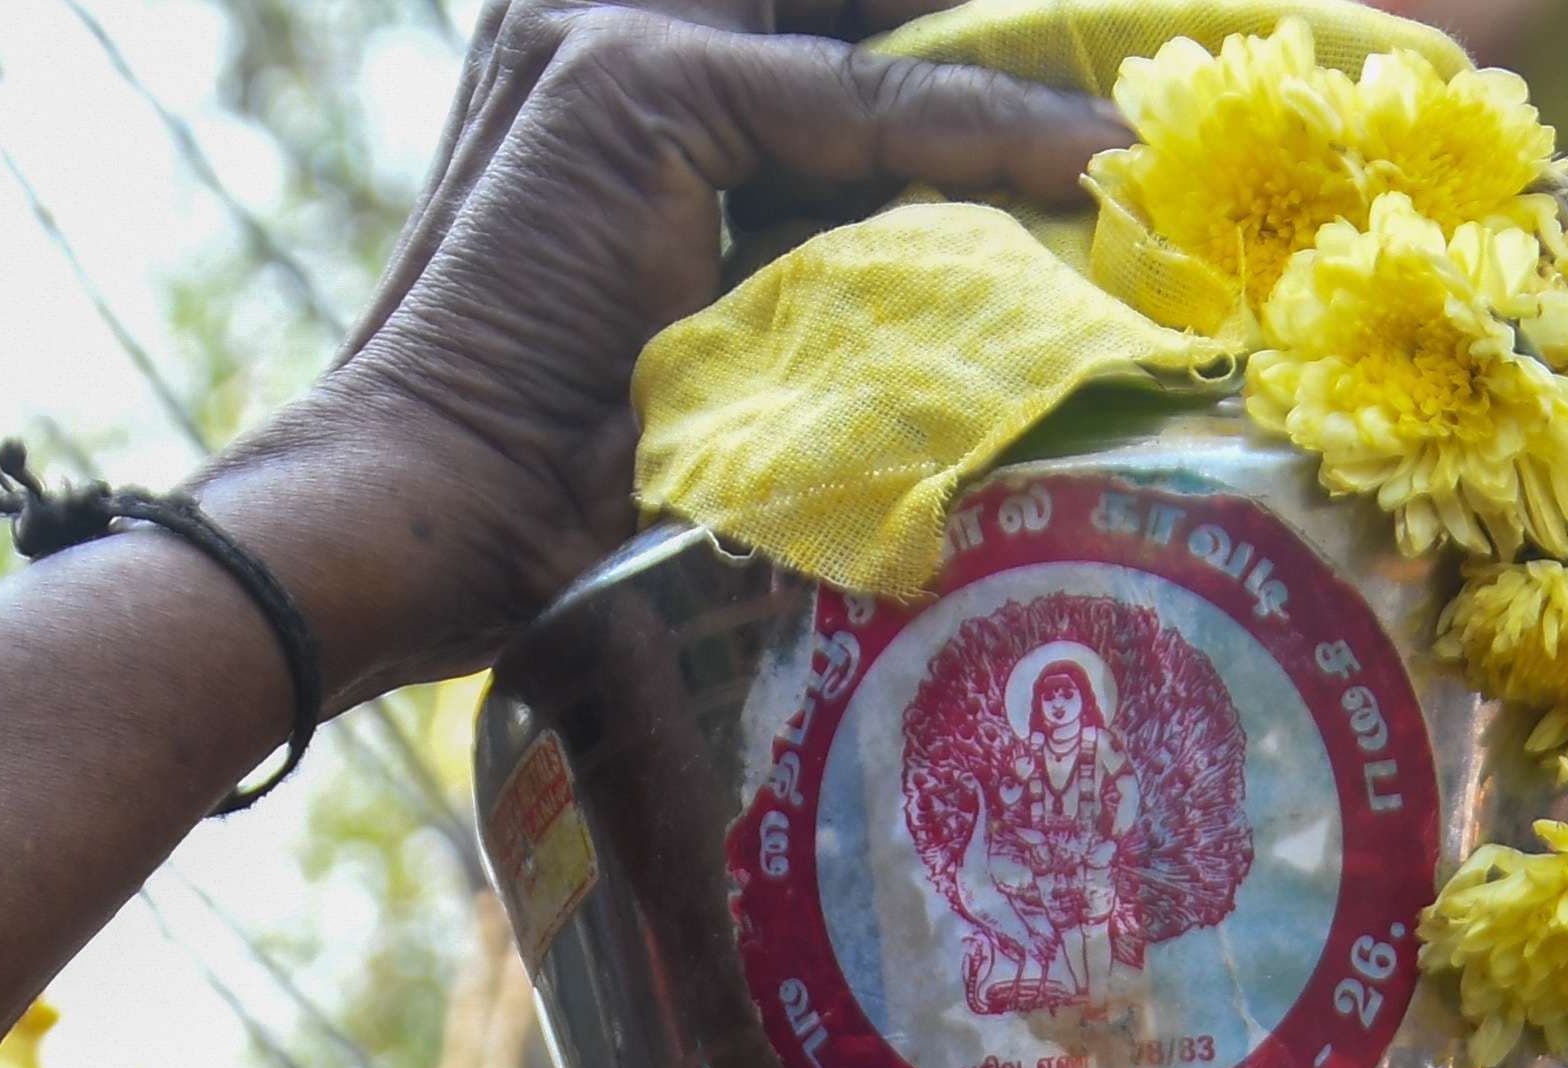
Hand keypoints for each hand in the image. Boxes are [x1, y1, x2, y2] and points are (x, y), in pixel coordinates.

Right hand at [205, 0, 1123, 697]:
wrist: (423, 516)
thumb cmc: (551, 486)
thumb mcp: (708, 341)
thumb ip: (802, 274)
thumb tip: (963, 300)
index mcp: (600, 76)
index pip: (818, 28)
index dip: (944, 58)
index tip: (1081, 100)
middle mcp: (589, 19)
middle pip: (847, 1)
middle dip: (979, 19)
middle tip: (1136, 58)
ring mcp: (607, 38)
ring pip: (871, 26)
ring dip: (1011, 48)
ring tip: (1145, 100)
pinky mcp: (643, 90)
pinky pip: (874, 106)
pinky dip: (997, 132)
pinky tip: (1097, 159)